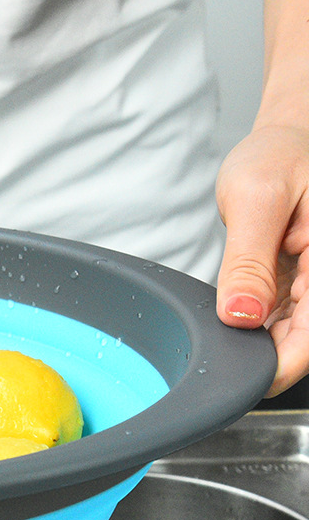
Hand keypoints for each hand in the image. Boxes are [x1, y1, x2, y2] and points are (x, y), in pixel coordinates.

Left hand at [215, 124, 308, 396]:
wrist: (288, 139)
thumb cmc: (280, 155)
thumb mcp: (257, 199)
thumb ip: (248, 262)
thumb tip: (241, 316)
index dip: (279, 366)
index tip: (242, 380)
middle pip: (303, 343)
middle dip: (263, 359)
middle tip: (218, 360)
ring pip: (293, 336)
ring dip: (259, 345)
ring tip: (224, 333)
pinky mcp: (301, 286)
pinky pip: (283, 321)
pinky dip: (257, 327)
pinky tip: (235, 319)